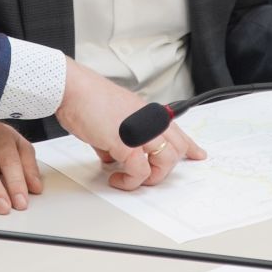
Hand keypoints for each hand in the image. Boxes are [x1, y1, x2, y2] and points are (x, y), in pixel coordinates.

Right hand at [54, 59, 205, 190]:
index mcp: (146, 112)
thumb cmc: (85, 99)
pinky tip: (116, 179)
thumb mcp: (109, 118)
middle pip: (176, 150)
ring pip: (165, 163)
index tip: (198, 154)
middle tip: (148, 177)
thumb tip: (110, 154)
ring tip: (130, 179)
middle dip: (164, 169)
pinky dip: (129, 181)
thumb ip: (116, 138)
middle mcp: (149, 120)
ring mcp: (141, 131)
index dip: (190, 146)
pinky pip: (140, 172)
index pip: (176, 131)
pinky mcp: (128, 144)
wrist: (73, 89)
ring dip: (150, 177)